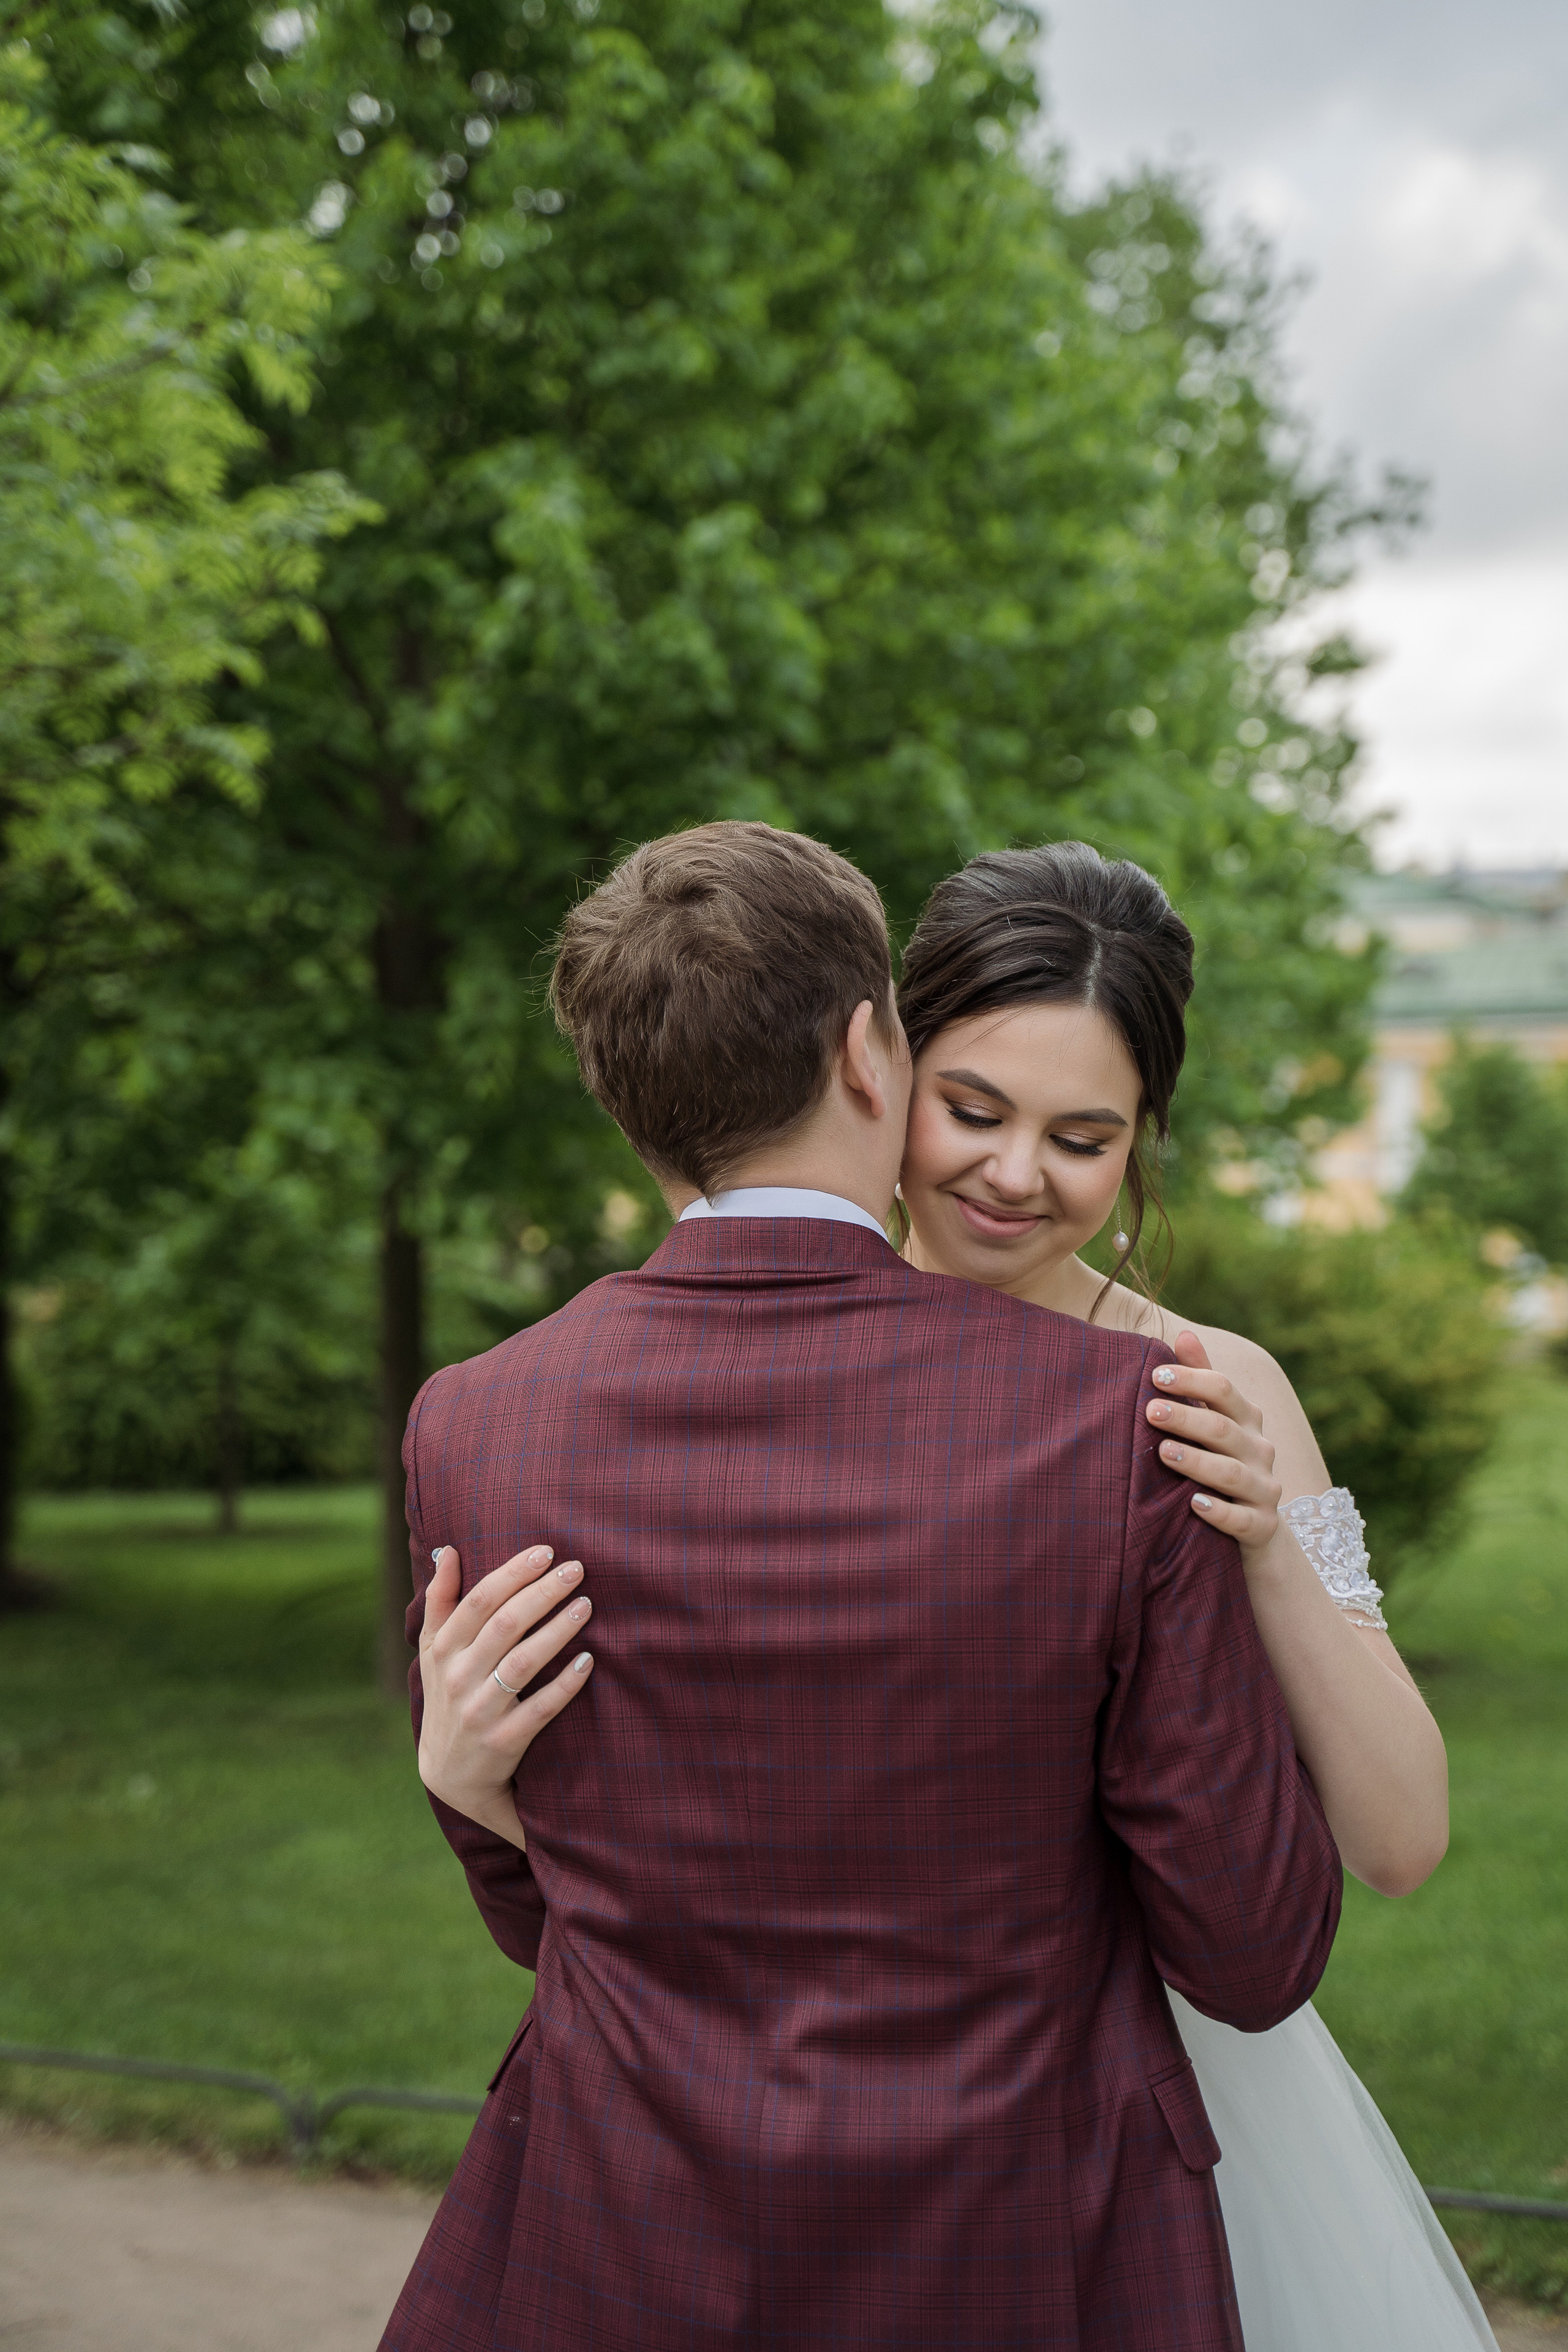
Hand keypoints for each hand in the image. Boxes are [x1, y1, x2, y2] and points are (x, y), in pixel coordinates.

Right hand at [417, 1543, 593, 1844]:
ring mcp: (480, 1711)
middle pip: (504, 1626)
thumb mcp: (432, 1651)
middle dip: (542, 1593)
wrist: (450, 1774)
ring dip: (556, 1631)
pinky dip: (564, 1684)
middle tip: (576, 1569)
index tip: (546, 1551)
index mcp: (443, 1650)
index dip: (512, 1574)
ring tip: (586, 1605)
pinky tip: (588, 1661)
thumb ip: (439, 1600)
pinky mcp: (504, 1741)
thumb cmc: (447, 1694)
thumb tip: (446, 1549)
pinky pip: (540, 1708)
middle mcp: (458, 1678)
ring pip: (522, 1664)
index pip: (479, 1602)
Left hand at [1147, 1330, 1281, 1552]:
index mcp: (1246, 1419)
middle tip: (1150, 1412)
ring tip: (1164, 1453)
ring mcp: (1264, 1489)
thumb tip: (1183, 1332)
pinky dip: (1220, 1512)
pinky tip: (1195, 1505)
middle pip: (1224, 1429)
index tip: (1154, 1376)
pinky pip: (1243, 1520)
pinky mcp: (1262, 1526)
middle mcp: (1259, 1450)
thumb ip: (1200, 1381)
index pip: (1224, 1390)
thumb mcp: (1214, 1419)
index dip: (1191, 1379)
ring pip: (1232, 1473)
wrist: (1256, 1527)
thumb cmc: (1222, 1461)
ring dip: (1197, 1462)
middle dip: (1187, 1418)